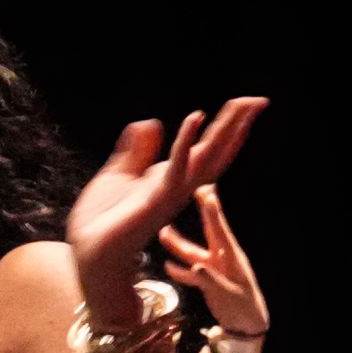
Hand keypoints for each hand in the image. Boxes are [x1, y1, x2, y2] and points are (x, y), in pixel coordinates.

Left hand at [66, 99, 265, 314]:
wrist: (91, 252)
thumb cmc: (103, 220)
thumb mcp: (119, 173)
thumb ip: (136, 150)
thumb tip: (153, 123)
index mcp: (171, 177)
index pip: (206, 148)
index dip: (225, 126)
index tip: (245, 103)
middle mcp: (179, 185)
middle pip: (216, 150)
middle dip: (237, 124)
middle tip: (260, 100)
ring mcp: (172, 192)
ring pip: (206, 156)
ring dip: (224, 129)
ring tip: (242, 105)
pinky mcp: (156, 198)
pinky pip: (176, 166)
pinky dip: (185, 141)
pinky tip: (195, 118)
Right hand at [156, 187, 268, 341]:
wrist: (246, 325)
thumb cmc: (243, 308)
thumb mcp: (228, 295)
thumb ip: (211, 280)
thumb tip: (195, 267)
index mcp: (232, 258)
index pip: (220, 231)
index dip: (213, 213)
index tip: (207, 193)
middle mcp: (221, 259)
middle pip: (209, 232)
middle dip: (203, 212)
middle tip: (195, 190)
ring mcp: (213, 269)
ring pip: (192, 253)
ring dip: (178, 244)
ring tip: (163, 231)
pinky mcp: (207, 281)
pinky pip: (190, 274)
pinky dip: (179, 271)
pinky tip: (167, 265)